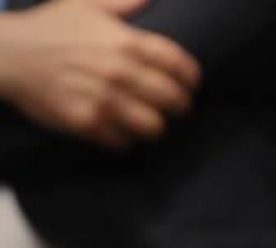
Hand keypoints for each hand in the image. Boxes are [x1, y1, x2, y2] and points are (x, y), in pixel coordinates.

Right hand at [0, 0, 200, 147]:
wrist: (8, 53)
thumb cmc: (51, 27)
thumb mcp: (87, 4)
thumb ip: (125, 3)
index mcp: (126, 42)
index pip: (179, 65)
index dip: (191, 78)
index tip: (192, 84)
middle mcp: (119, 71)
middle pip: (173, 99)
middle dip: (180, 106)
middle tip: (177, 109)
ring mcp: (102, 98)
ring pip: (153, 126)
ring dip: (156, 127)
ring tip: (153, 124)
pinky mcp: (84, 121)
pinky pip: (122, 141)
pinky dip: (126, 139)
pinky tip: (122, 131)